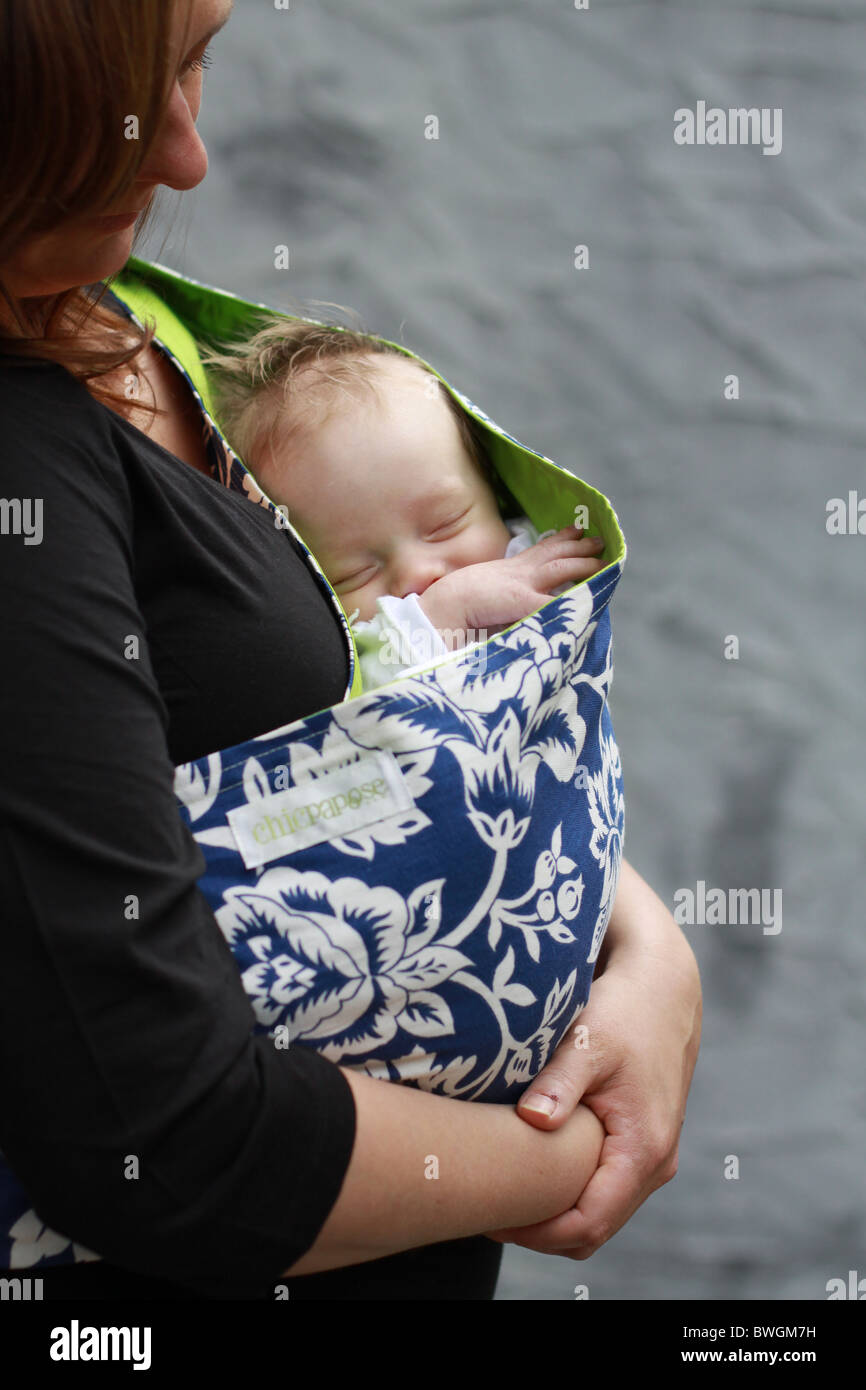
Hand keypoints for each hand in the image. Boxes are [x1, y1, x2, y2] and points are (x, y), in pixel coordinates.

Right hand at [417, 527, 604, 645]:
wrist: (442, 606)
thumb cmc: (452, 604)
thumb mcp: (480, 593)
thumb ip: (497, 596)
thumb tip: (505, 605)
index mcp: (507, 571)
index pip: (538, 550)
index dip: (559, 539)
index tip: (575, 530)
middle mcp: (518, 573)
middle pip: (555, 554)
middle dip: (579, 547)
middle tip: (599, 541)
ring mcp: (522, 585)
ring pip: (561, 569)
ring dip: (583, 564)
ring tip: (603, 561)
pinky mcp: (522, 602)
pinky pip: (556, 601)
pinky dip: (573, 602)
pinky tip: (590, 603)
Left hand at [485, 858, 701, 1257]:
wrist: (662, 987)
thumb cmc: (624, 1010)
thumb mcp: (589, 1042)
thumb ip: (561, 1083)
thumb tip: (532, 1121)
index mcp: (644, 1148)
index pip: (590, 1223)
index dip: (538, 1232)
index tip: (491, 1219)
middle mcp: (655, 1162)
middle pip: (593, 1229)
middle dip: (540, 1230)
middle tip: (485, 1211)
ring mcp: (652, 1156)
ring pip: (599, 1212)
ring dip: (555, 1214)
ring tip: (502, 1194)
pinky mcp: (642, 1143)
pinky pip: (605, 1189)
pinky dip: (570, 1193)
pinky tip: (531, 1170)